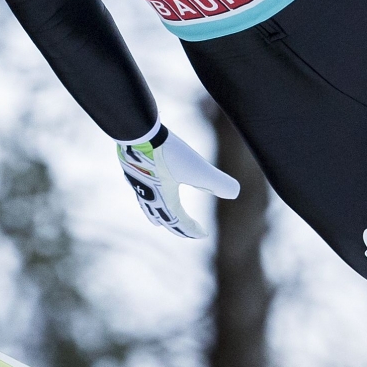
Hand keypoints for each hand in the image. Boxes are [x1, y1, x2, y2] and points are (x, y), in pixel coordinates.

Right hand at [116, 125, 240, 238]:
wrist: (135, 131)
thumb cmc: (165, 152)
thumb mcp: (196, 167)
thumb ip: (216, 181)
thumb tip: (235, 193)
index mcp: (163, 200)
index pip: (179, 222)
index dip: (192, 230)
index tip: (203, 234)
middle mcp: (148, 195)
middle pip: (161, 218)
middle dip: (174, 226)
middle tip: (185, 231)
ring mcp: (137, 182)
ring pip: (146, 205)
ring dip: (155, 215)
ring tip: (157, 220)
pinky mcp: (131, 167)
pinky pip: (139, 188)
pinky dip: (147, 195)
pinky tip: (148, 185)